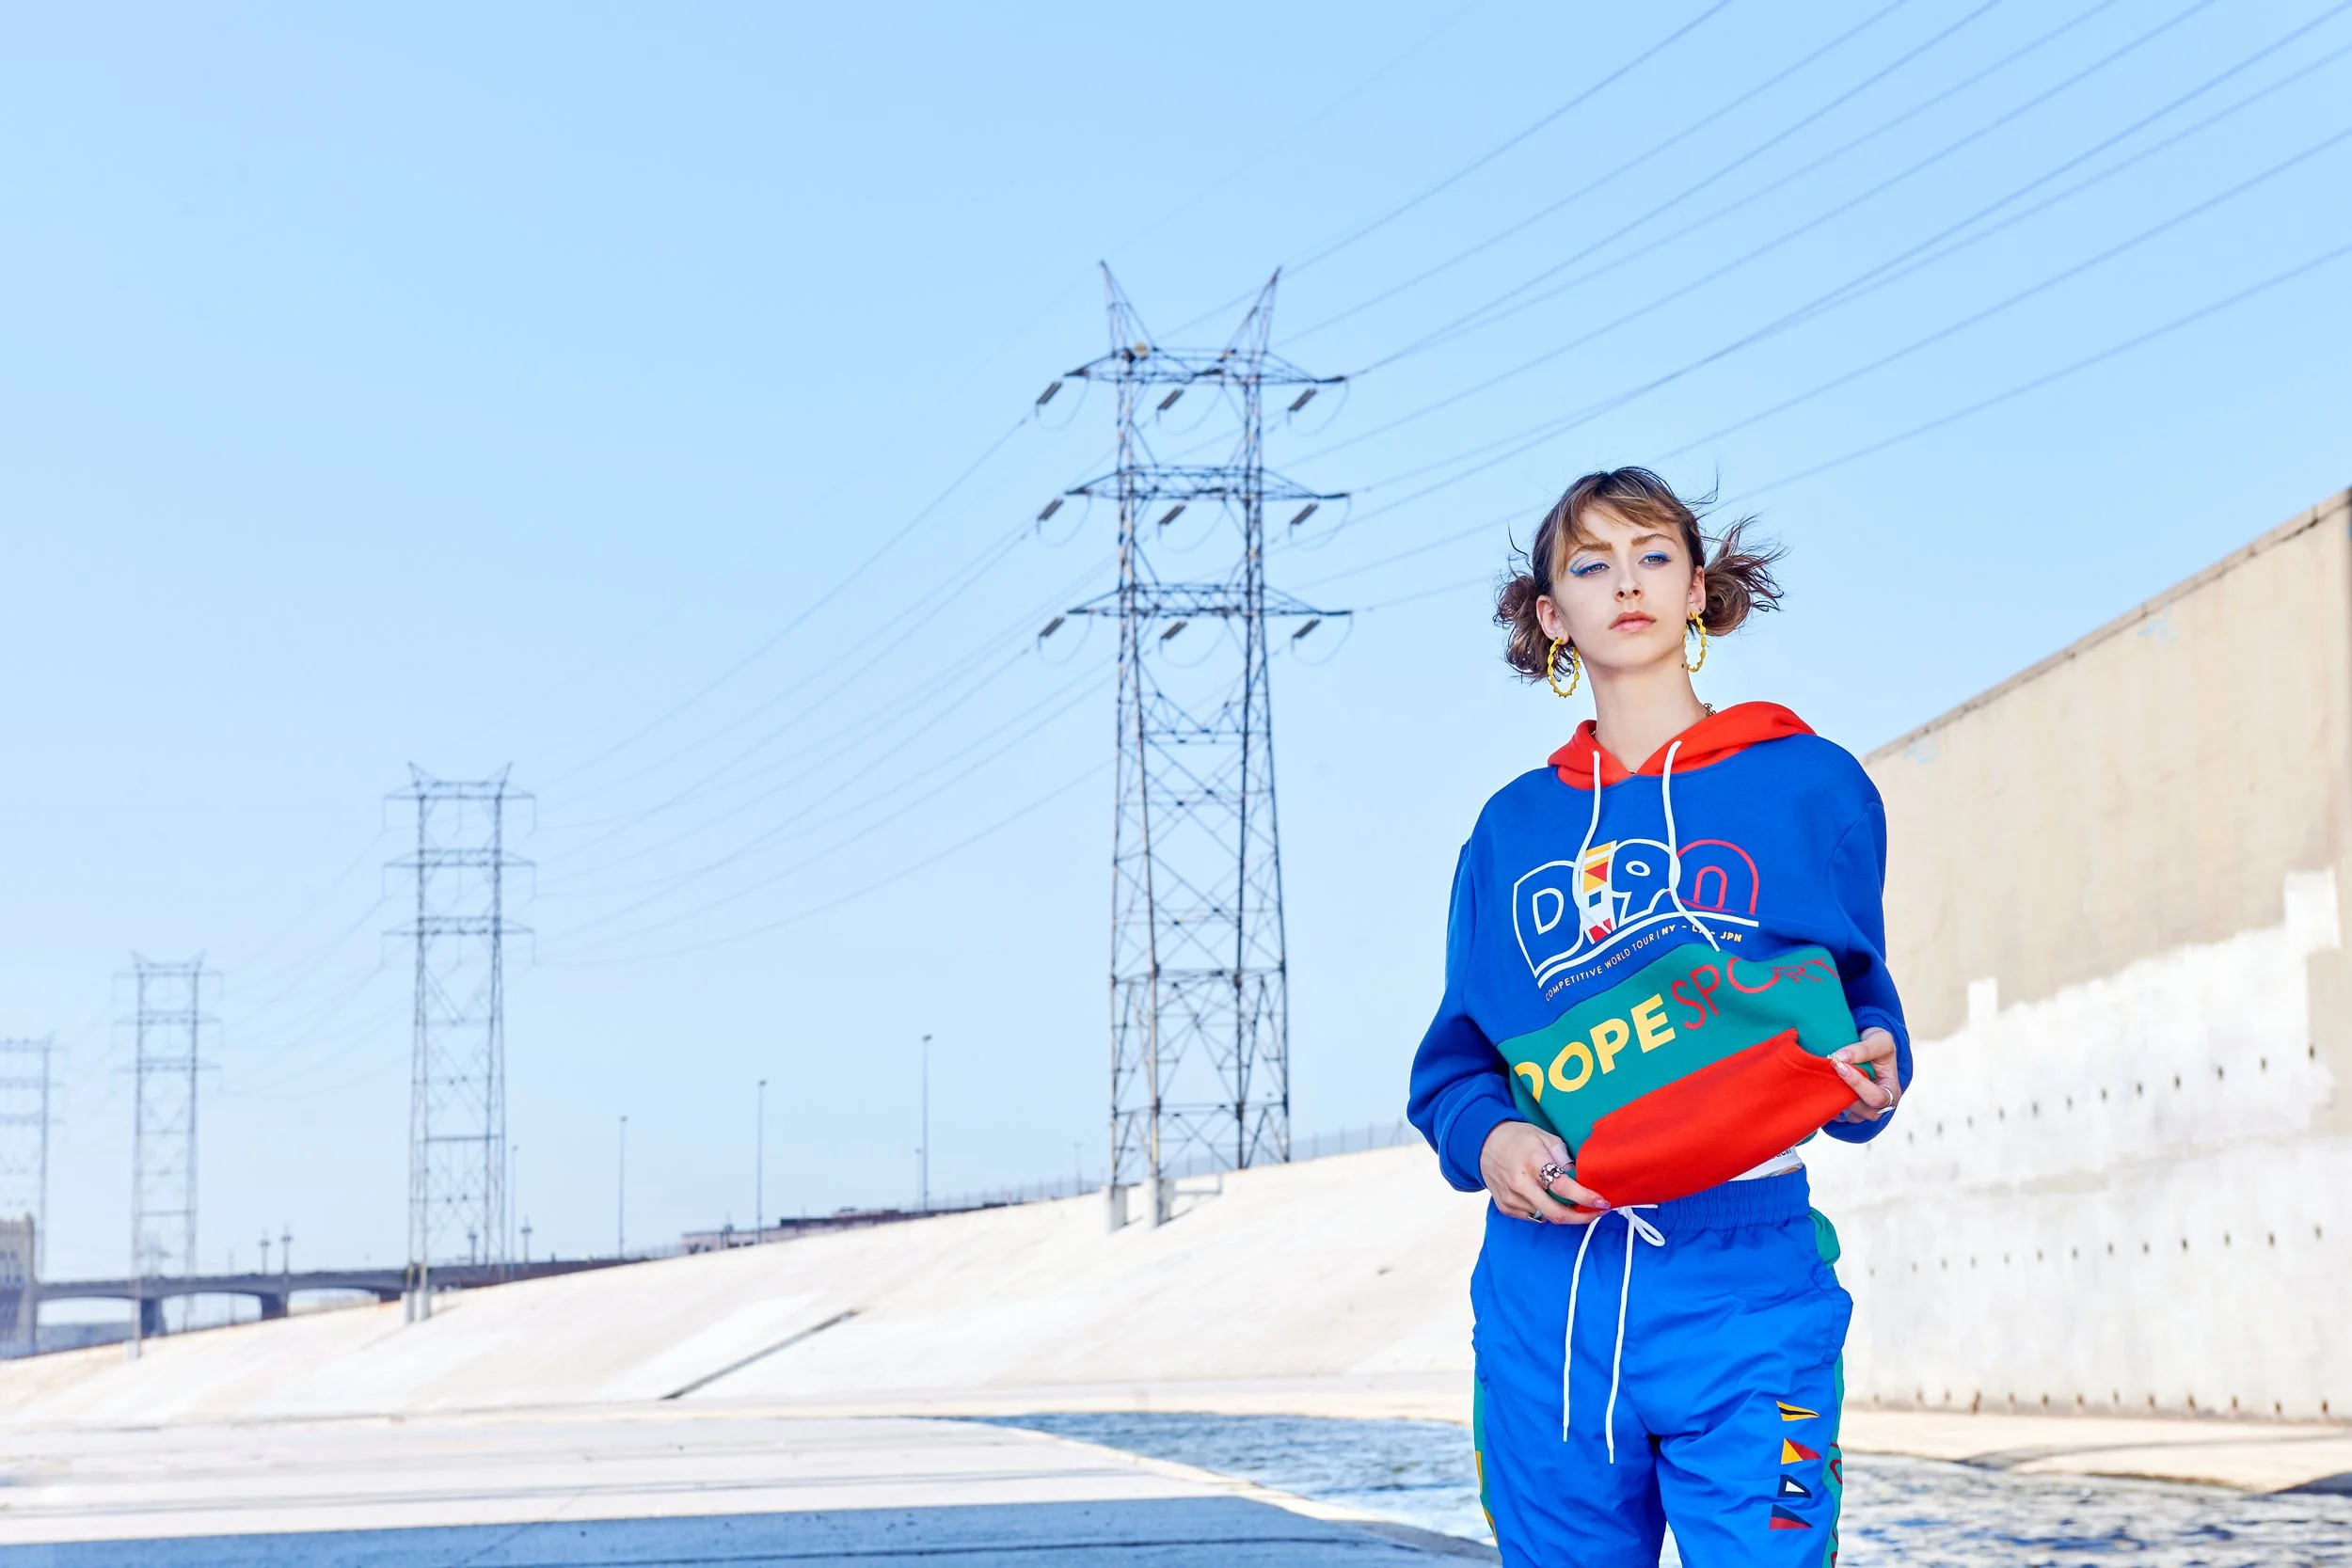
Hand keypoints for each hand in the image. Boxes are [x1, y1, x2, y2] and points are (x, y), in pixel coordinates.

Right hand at [1479, 1120, 1606, 1223]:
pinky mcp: (1505, 1207)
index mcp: (1532, 1162)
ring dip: (1565, 1214)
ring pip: (1546, 1217)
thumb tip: (1581, 1179)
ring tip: (1575, 1204)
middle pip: (1556, 1213)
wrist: (1483, 1143)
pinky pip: (1534, 1217)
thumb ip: (1564, 1158)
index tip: (1603, 1202)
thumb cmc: (1518, 1138)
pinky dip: (1546, 1212)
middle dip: (1582, 1217)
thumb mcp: (1545, 1138)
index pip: (1562, 1186)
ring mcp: (1511, 1198)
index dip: (1585, 1198)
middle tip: (1596, 1212)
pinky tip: (1550, 1200)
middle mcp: (1520, 1183)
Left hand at [1829, 1027, 1900, 1121]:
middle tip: (1829, 1072)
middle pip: (1862, 1111)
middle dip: (1844, 1093)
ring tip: (1824, 1078)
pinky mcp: (1846, 1111)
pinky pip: (1835, 1113)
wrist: (1868, 1048)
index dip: (1857, 1084)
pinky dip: (1827, 1101)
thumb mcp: (1880, 1041)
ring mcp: (1861, 1111)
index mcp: (1892, 1093)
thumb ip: (1864, 1049)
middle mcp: (1878, 1107)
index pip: (1877, 1098)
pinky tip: (1821, 1085)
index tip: (1839, 1064)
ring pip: (1847, 1114)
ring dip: (1833, 1098)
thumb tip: (1840, 1058)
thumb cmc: (1878, 1046)